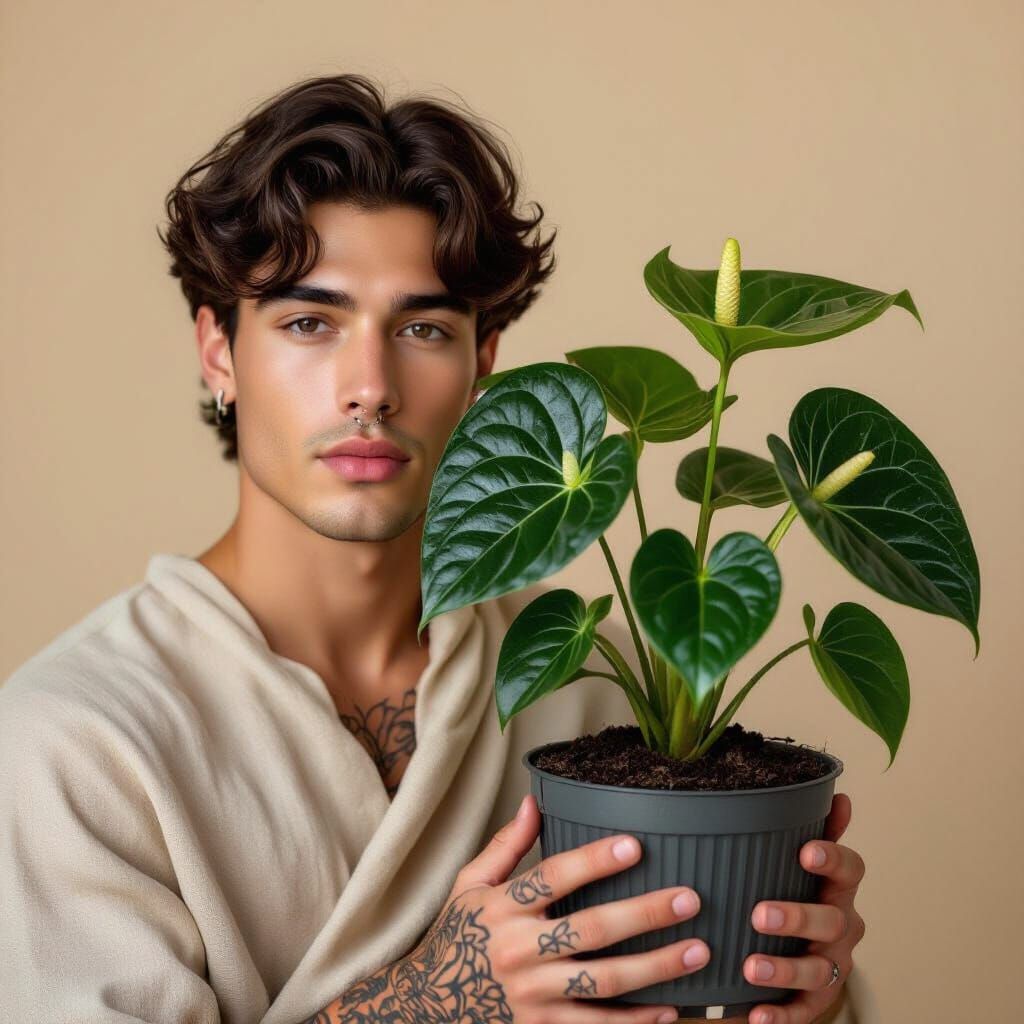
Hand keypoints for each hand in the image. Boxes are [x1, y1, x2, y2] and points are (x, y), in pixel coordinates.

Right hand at [402, 792, 710, 1023]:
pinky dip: (635, 1022)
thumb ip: (505, 846)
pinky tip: (670, 1009)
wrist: (426, 1007)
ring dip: (655, 968)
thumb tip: (536, 801)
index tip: (636, 845)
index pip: (554, 877)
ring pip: (603, 982)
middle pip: (590, 930)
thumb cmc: (456, 937)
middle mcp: (518, 951)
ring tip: (698, 950)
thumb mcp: (469, 885)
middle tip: (689, 899)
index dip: (594, 860)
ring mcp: (532, 997)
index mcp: (502, 908)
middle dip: (645, 914)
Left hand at [742, 793, 866, 1023]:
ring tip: (751, 968)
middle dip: (797, 917)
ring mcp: (833, 964)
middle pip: (831, 921)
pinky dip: (781, 1017)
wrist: (805, 951)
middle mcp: (843, 926)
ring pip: (818, 969)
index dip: (832, 859)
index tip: (805, 850)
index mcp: (838, 887)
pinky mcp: (816, 1001)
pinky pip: (804, 1012)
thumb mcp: (805, 861)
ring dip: (785, 970)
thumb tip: (839, 791)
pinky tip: (755, 1016)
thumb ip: (817, 828)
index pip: (850, 869)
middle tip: (759, 914)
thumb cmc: (798, 890)